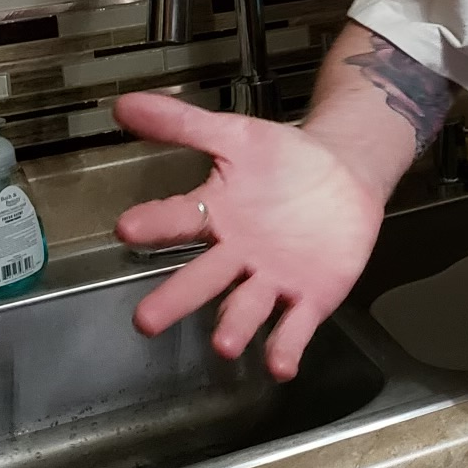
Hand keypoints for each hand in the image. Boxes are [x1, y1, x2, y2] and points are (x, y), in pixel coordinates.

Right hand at [112, 93, 385, 379]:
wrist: (344, 173)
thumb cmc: (282, 160)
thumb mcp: (237, 135)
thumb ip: (184, 124)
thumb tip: (123, 103)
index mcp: (216, 215)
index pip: (179, 219)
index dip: (154, 224)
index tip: (126, 227)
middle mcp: (237, 256)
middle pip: (201, 281)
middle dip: (175, 300)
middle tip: (146, 321)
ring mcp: (272, 279)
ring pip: (246, 308)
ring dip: (233, 327)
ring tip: (223, 344)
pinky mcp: (310, 296)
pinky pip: (295, 326)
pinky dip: (286, 346)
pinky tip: (280, 364)